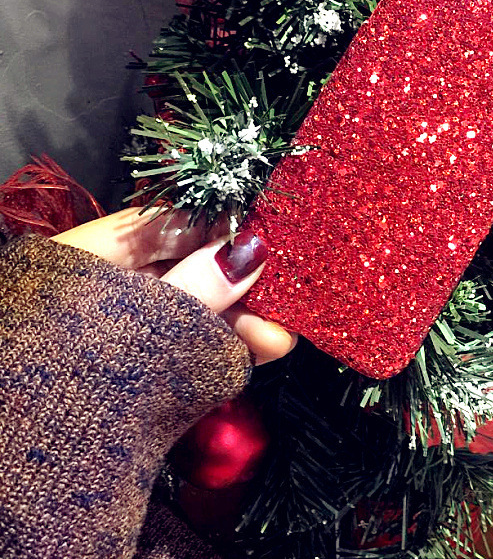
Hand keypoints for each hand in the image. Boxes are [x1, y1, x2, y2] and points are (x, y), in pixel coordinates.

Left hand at [52, 207, 296, 364]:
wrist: (21, 451)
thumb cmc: (65, 366)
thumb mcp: (138, 318)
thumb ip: (196, 286)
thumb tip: (252, 249)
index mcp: (103, 248)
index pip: (178, 223)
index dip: (228, 231)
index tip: (272, 244)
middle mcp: (118, 277)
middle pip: (193, 266)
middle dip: (242, 287)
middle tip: (284, 303)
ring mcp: (128, 318)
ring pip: (195, 306)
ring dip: (238, 321)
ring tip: (278, 340)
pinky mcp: (138, 354)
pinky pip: (187, 338)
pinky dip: (219, 344)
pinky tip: (256, 351)